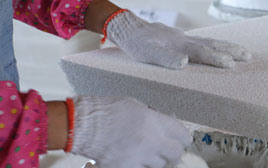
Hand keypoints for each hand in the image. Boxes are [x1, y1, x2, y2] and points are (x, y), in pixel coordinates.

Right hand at [71, 96, 190, 167]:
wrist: (84, 124)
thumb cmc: (107, 111)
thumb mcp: (136, 106)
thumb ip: (153, 118)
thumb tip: (164, 127)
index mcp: (155, 121)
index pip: (182, 135)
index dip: (182, 137)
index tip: (181, 138)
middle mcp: (151, 141)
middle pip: (175, 153)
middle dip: (172, 150)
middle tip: (166, 148)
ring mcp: (139, 157)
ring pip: (159, 164)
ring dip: (155, 159)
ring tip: (145, 151)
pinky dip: (140, 165)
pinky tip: (133, 158)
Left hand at [105, 10, 250, 68]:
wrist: (129, 28)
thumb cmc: (137, 44)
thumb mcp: (147, 54)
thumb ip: (165, 58)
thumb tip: (184, 63)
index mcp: (180, 45)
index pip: (203, 53)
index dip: (217, 58)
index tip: (232, 64)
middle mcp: (185, 41)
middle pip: (213, 44)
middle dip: (231, 50)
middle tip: (248, 56)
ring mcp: (184, 39)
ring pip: (209, 41)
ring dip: (225, 46)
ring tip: (240, 51)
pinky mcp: (179, 39)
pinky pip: (201, 41)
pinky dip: (213, 44)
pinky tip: (215, 47)